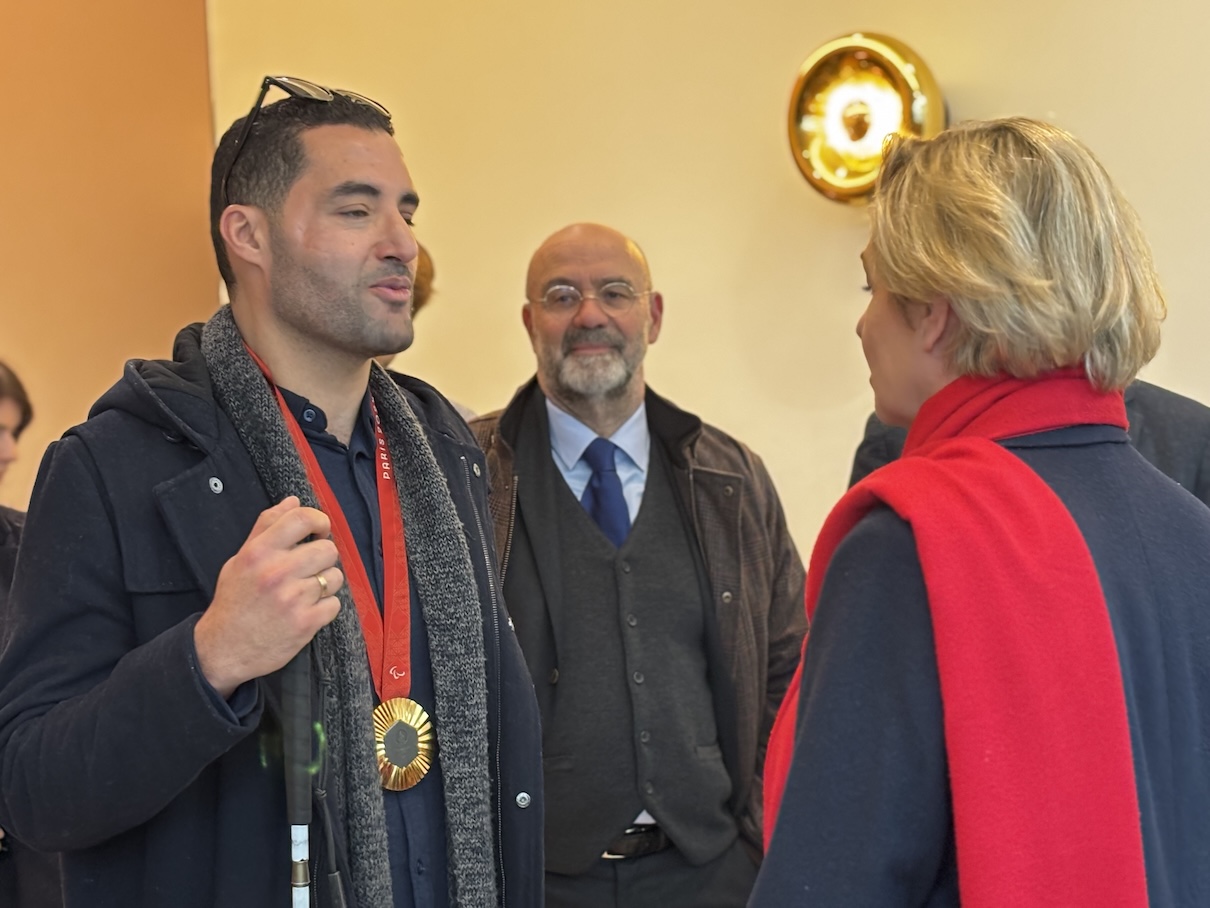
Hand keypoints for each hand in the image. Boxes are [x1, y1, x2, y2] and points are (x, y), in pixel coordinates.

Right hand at [194, 497, 343, 697]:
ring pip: (335, 577)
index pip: (302, 519)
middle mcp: (277, 572)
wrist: (223, 649)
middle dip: (323, 557)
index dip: (319, 521)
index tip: (319, 531)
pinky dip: (325, 607)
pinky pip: (335, 604)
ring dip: (325, 583)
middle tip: (309, 568)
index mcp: (259, 552)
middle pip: (328, 549)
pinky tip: (306, 610)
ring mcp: (293, 598)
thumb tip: (294, 500)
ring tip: (305, 592)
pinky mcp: (306, 623)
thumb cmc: (234, 601)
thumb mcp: (241, 558)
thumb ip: (267, 526)